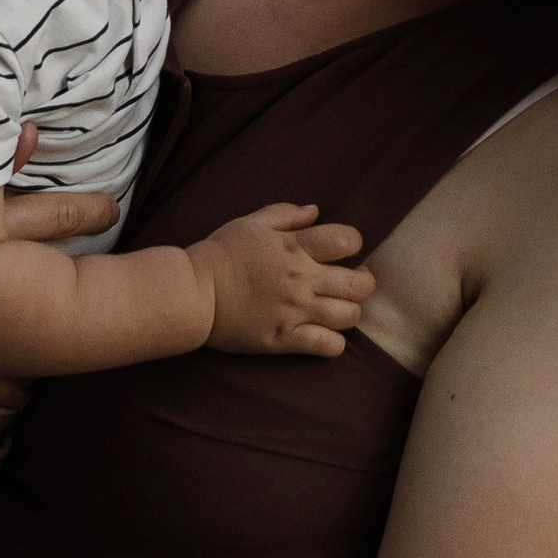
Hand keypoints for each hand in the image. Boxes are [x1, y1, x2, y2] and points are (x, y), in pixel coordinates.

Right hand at [194, 204, 375, 357]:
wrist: (193, 292)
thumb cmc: (221, 253)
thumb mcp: (251, 223)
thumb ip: (286, 213)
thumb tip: (315, 211)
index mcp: (294, 247)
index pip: (346, 240)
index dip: (353, 243)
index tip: (344, 250)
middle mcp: (300, 280)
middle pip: (358, 285)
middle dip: (364, 282)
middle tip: (354, 282)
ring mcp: (293, 312)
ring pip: (348, 316)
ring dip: (351, 312)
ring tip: (340, 309)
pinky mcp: (282, 339)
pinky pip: (326, 346)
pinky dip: (334, 343)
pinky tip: (327, 335)